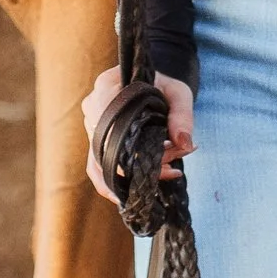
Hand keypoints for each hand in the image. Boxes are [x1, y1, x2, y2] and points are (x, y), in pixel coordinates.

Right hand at [81, 66, 195, 205]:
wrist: (153, 85)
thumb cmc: (163, 86)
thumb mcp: (178, 94)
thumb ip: (183, 116)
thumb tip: (185, 144)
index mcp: (107, 86)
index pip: (111, 120)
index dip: (135, 141)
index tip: (166, 148)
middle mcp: (93, 107)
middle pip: (109, 144)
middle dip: (144, 159)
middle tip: (175, 159)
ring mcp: (91, 127)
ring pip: (104, 161)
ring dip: (136, 173)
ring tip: (168, 171)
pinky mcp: (95, 143)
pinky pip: (97, 170)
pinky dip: (116, 184)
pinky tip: (136, 192)